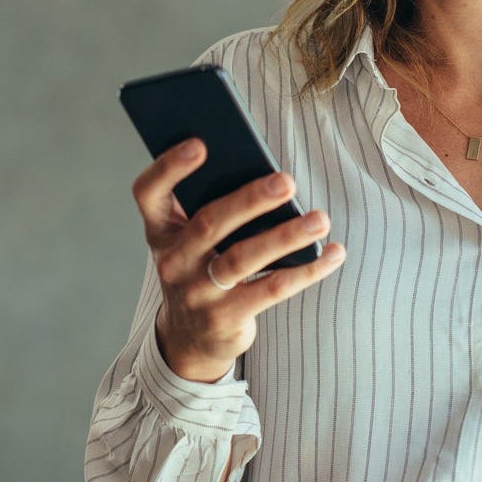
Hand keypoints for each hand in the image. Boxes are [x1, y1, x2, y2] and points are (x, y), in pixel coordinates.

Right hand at [131, 138, 345, 382]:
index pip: (149, 192)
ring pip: (243, 258)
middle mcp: (172, 260)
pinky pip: (271, 289)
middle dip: (250, 200)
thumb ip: (214, 207)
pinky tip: (333, 253)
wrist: (190, 338)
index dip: (168, 167)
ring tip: (320, 219)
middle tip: (287, 181)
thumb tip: (269, 177)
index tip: (199, 143)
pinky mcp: (225, 318)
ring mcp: (197, 293)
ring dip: (286, 237)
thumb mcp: (192, 240)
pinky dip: (307, 270)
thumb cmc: (201, 268)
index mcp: (161, 229)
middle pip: (209, 223)